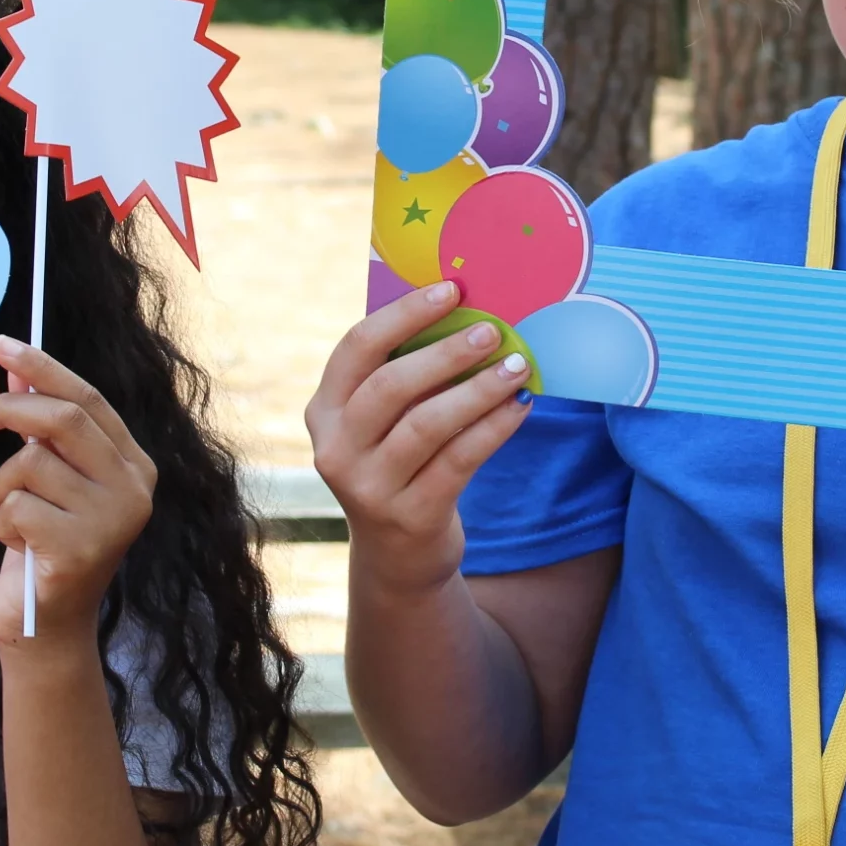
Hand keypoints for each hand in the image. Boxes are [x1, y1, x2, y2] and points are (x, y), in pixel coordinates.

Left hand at [0, 338, 156, 646]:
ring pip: (29, 465)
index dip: (43, 369)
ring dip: (1, 490)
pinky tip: (20, 549)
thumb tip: (14, 373)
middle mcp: (133, 489)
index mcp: (134, 466)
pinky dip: (2, 524)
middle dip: (5, 412)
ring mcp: (111, 521)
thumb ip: (43, 433)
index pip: (88, 400)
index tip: (2, 345)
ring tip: (14, 520)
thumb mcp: (49, 482)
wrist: (48, 627)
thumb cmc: (44, 546)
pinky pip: (16, 507)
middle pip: (62, 420)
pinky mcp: (80, 550)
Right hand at [306, 281, 534, 600]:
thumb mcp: (383, 424)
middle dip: (445, 353)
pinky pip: (458, 461)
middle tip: (491, 331)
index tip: (451, 289)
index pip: (356, 348)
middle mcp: (336, 449)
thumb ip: (406, 376)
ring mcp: (368, 488)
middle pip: (390, 386)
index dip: (404, 314)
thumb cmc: (399, 464)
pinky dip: (493, 428)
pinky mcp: (409, 516)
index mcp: (325, 410)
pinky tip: (520, 407)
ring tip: (517, 365)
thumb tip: (467, 313)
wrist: (397, 556)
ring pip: (427, 425)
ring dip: (478, 390)